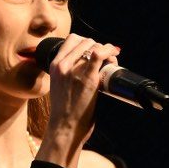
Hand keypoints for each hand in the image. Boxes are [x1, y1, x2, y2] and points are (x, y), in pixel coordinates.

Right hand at [44, 34, 120, 153]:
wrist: (65, 127)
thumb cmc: (64, 111)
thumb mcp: (59, 86)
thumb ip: (67, 74)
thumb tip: (85, 66)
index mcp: (54, 66)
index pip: (71, 40)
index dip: (86, 42)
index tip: (94, 49)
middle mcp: (63, 65)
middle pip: (84, 40)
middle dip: (97, 45)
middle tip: (105, 57)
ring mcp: (75, 71)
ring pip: (93, 45)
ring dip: (105, 49)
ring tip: (111, 59)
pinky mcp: (88, 78)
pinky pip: (99, 54)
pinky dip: (109, 51)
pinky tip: (114, 54)